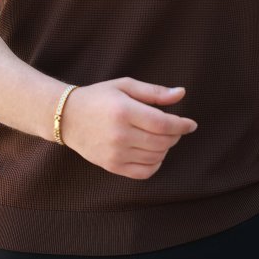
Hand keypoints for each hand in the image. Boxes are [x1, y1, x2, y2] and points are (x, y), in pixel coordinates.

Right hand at [60, 78, 197, 179]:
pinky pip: (144, 172)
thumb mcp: (125, 86)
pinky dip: (155, 164)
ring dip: (165, 148)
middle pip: (162, 142)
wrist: (67, 117)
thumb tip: (181, 93)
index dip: (181, 125)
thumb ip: (154, 92)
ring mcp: (115, 153)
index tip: (191, 124)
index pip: (163, 124)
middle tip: (174, 128)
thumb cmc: (99, 97)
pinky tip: (153, 152)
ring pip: (156, 157)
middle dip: (175, 135)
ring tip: (160, 137)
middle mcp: (120, 134)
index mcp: (124, 111)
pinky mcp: (112, 166)